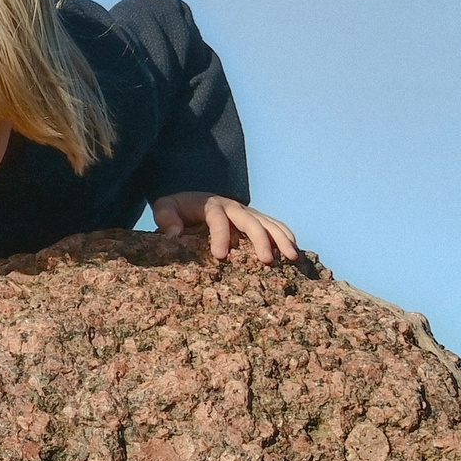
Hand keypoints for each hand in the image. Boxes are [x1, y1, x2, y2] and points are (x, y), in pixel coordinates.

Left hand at [152, 192, 299, 263]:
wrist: (191, 199)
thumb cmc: (177, 208)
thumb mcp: (165, 208)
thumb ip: (166, 218)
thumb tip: (175, 234)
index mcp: (211, 205)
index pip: (218, 219)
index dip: (220, 235)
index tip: (219, 255)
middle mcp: (233, 207)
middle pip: (250, 221)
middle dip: (260, 240)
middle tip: (266, 261)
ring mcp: (247, 212)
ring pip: (268, 223)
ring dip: (281, 239)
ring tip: (292, 256)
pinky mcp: (254, 219)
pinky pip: (274, 226)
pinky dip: (285, 236)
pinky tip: (295, 250)